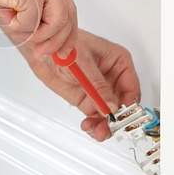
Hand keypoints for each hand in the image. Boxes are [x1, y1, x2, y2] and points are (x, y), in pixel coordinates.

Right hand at [0, 0, 77, 62]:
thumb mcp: (14, 1)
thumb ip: (30, 20)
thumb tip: (39, 43)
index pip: (68, 8)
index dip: (66, 33)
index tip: (62, 50)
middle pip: (67, 17)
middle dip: (55, 42)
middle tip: (42, 53)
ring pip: (55, 22)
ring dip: (34, 34)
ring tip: (15, 28)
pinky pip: (32, 22)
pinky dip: (17, 26)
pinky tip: (5, 15)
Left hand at [18, 29, 139, 141]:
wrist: (42, 49)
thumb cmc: (64, 43)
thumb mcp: (83, 63)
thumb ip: (97, 86)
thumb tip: (110, 105)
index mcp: (119, 62)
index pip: (131, 88)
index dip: (128, 105)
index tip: (121, 117)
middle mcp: (113, 78)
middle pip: (122, 104)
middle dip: (116, 119)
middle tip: (108, 129)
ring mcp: (101, 90)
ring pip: (110, 114)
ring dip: (105, 126)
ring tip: (97, 131)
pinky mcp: (88, 99)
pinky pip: (96, 116)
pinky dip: (94, 124)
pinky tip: (88, 126)